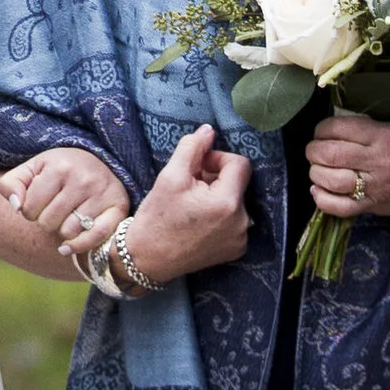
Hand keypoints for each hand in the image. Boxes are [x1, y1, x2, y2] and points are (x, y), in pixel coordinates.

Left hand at [1, 146, 128, 274]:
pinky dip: (79, 246)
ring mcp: (102, 194)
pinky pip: (96, 237)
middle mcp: (83, 179)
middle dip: (45, 221)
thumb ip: (11, 184)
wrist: (98, 160)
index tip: (37, 203)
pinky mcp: (118, 208)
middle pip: (48, 223)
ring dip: (63, 231)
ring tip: (67, 216)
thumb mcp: (31, 169)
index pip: (28, 208)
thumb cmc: (59, 169)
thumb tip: (16, 207)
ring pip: (69, 232)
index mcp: (58, 167)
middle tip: (53, 210)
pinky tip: (67, 247)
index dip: (28, 211)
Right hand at [126, 124, 253, 286]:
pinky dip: (220, 214)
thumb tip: (209, 130)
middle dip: (216, 178)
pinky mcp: (237, 250)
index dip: (217, 159)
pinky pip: (235, 220)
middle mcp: (242, 223)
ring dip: (218, 195)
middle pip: (238, 183)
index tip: (198, 167)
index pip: (239, 164)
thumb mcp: (170, 176)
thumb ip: (192, 148)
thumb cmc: (157, 217)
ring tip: (192, 204)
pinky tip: (199, 220)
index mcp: (227, 204)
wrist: (148, 259)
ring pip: (236, 201)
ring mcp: (241, 239)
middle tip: (190, 186)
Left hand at [308, 111, 389, 229]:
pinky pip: (339, 207)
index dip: (322, 128)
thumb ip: (367, 128)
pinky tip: (317, 189)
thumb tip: (333, 127)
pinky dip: (322, 199)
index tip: (321, 131)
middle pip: (330, 154)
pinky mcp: (374, 206)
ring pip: (331, 180)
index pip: (339, 128)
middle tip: (315, 149)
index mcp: (385, 136)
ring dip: (315, 172)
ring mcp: (375, 187)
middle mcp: (379, 162)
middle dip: (314, 150)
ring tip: (317, 167)